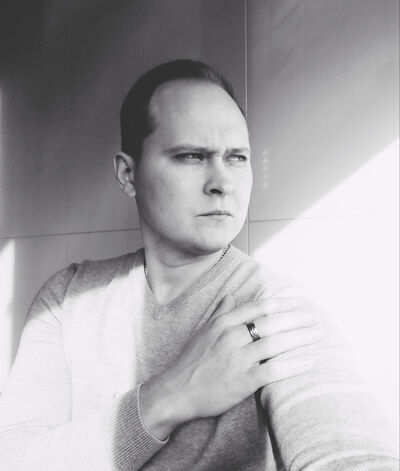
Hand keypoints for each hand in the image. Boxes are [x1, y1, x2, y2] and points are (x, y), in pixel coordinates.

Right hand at [141, 294, 323, 438]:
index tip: (297, 302)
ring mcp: (238, 359)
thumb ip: (220, 312)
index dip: (281, 303)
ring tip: (318, 335)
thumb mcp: (203, 330)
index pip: (258, 307)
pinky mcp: (243, 381)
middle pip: (271, 323)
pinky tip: (308, 362)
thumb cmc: (190, 360)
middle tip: (316, 317)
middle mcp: (231, 336)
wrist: (176, 391)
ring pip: (275, 343)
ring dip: (300, 338)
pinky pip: (274, 371)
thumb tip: (231, 295)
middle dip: (297, 319)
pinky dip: (293, 365)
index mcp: (223, 323)